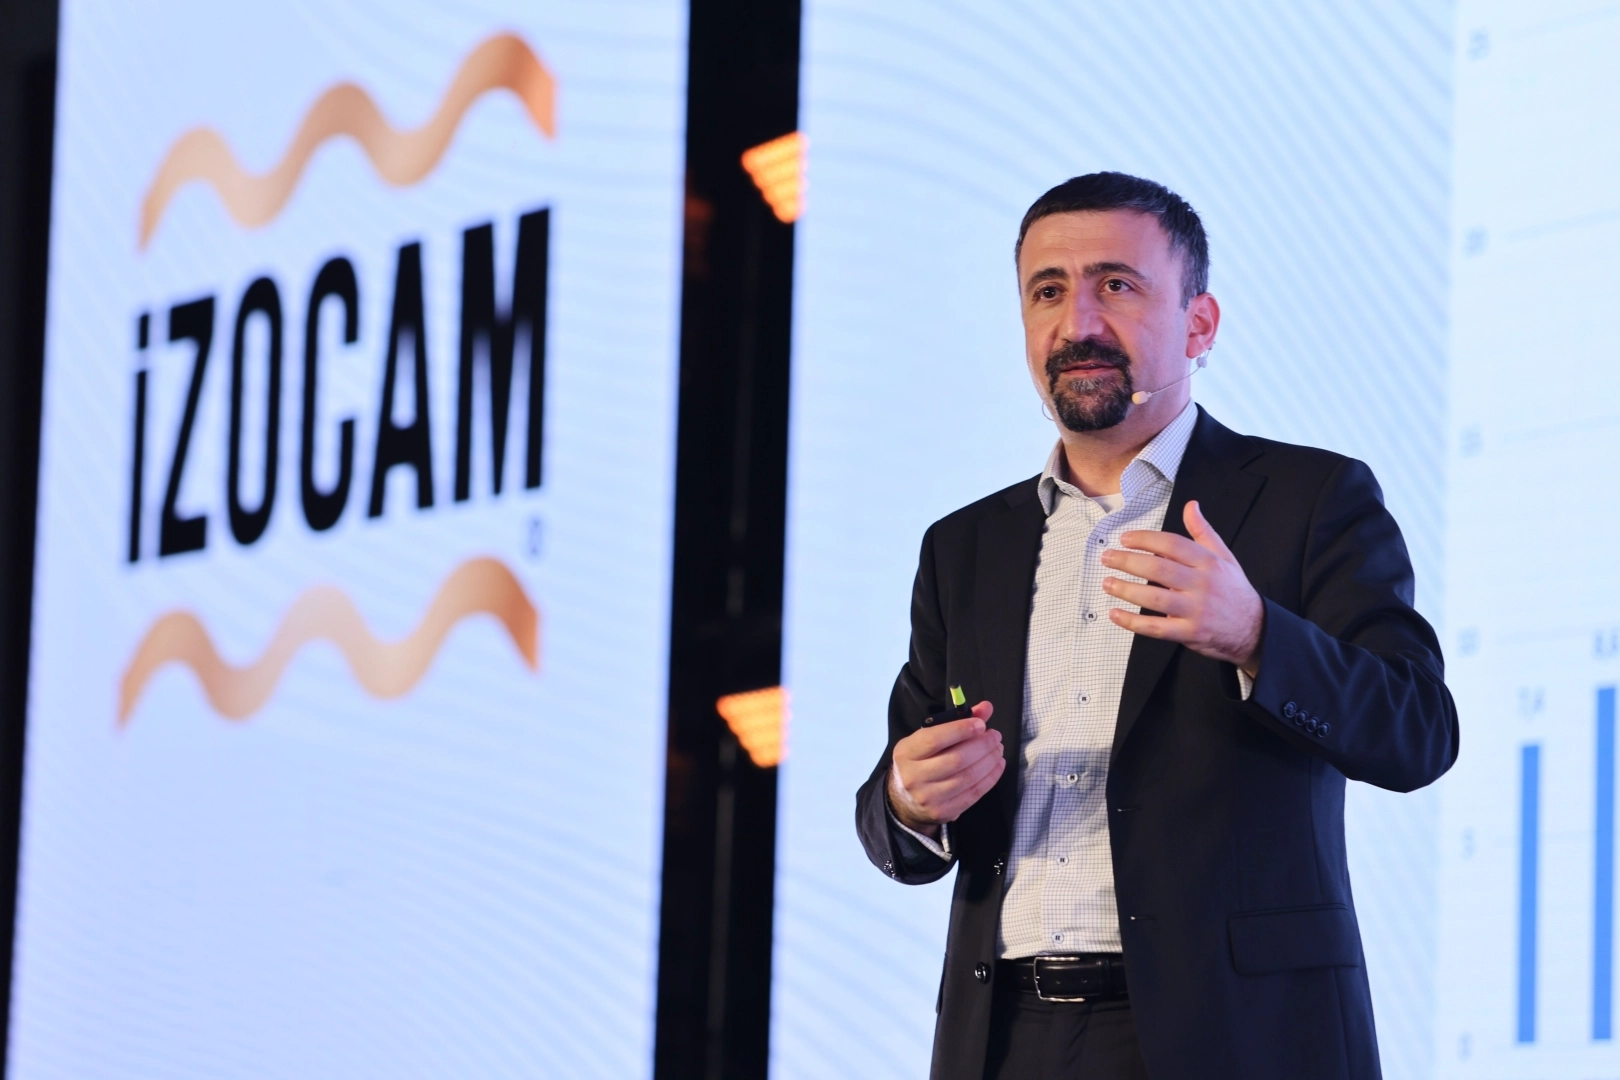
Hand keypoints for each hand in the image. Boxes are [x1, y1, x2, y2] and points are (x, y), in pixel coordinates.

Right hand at [888, 701, 1004, 838]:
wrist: (905, 799)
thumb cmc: (920, 761)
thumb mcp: (928, 738)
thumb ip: (956, 721)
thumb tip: (986, 708)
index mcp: (906, 752)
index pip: (934, 739)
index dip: (961, 730)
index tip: (981, 724)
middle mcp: (913, 776)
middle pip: (956, 759)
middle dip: (982, 746)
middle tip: (995, 736)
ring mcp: (928, 797)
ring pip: (968, 777)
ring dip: (989, 761)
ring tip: (998, 749)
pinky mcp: (943, 812)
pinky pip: (974, 794)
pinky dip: (990, 777)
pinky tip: (997, 765)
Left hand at [1100, 500, 1264, 676]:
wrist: (1254, 629)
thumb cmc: (1232, 590)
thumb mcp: (1224, 557)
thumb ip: (1203, 531)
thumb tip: (1191, 505)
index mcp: (1209, 562)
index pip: (1172, 544)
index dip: (1146, 539)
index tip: (1124, 538)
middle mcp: (1202, 584)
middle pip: (1159, 568)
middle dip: (1128, 561)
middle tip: (1107, 557)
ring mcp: (1196, 610)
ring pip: (1155, 597)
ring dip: (1126, 589)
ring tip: (1107, 583)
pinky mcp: (1190, 633)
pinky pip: (1157, 628)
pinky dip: (1133, 622)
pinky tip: (1115, 614)